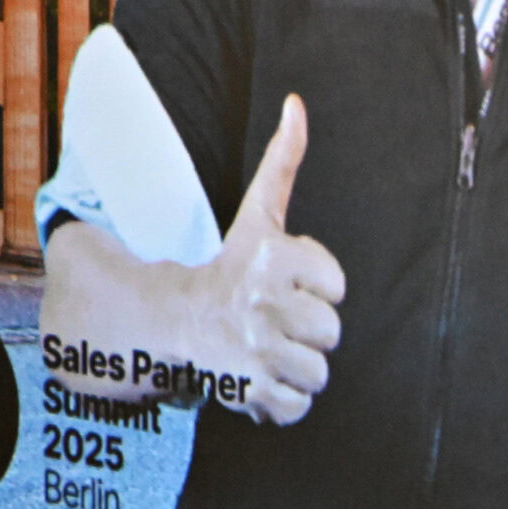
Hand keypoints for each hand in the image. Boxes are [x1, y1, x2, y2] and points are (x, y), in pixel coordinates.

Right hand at [180, 93, 346, 424]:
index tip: (283, 281)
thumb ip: (284, 160)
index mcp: (271, 258)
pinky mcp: (245, 394)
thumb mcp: (257, 213)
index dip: (317, 285)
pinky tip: (258, 377)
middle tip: (272, 318)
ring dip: (297, 365)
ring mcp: (252, 352)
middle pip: (332, 330)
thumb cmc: (228, 266)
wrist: (169, 325)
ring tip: (266, 347)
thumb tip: (297, 102)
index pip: (338, 284)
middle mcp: (261, 304)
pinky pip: (298, 406)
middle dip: (308, 328)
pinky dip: (282, 400)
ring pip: (319, 371)